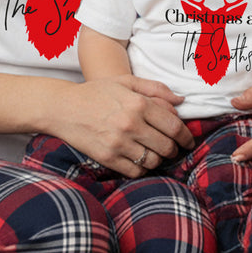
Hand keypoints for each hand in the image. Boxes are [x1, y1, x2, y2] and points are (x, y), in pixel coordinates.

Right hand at [51, 74, 193, 178]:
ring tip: (155, 153)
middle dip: (174, 149)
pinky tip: (140, 160)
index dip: (186, 136)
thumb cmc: (97, 92)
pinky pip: (135, 171)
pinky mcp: (107, 158)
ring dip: (159, 159)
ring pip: (153, 161)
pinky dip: (142, 168)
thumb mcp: (127, 81)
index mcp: (138, 104)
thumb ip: (156, 89)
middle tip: (173, 148)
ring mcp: (118, 143)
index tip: (188, 141)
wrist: (63, 108)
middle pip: (166, 146)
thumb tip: (181, 100)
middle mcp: (130, 124)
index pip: (174, 126)